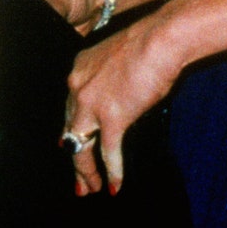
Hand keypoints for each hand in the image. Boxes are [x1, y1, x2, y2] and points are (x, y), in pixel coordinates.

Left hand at [63, 13, 179, 195]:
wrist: (159, 39)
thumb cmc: (149, 44)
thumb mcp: (117, 61)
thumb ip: (110, 83)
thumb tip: (119, 105)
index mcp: (78, 70)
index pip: (69, 108)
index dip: (69, 130)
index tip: (67, 147)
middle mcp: (77, 87)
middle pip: (70, 130)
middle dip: (74, 157)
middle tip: (79, 180)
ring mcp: (92, 103)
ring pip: (80, 146)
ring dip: (85, 171)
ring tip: (89, 189)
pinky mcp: (112, 117)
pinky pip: (109, 151)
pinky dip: (113, 171)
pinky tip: (115, 187)